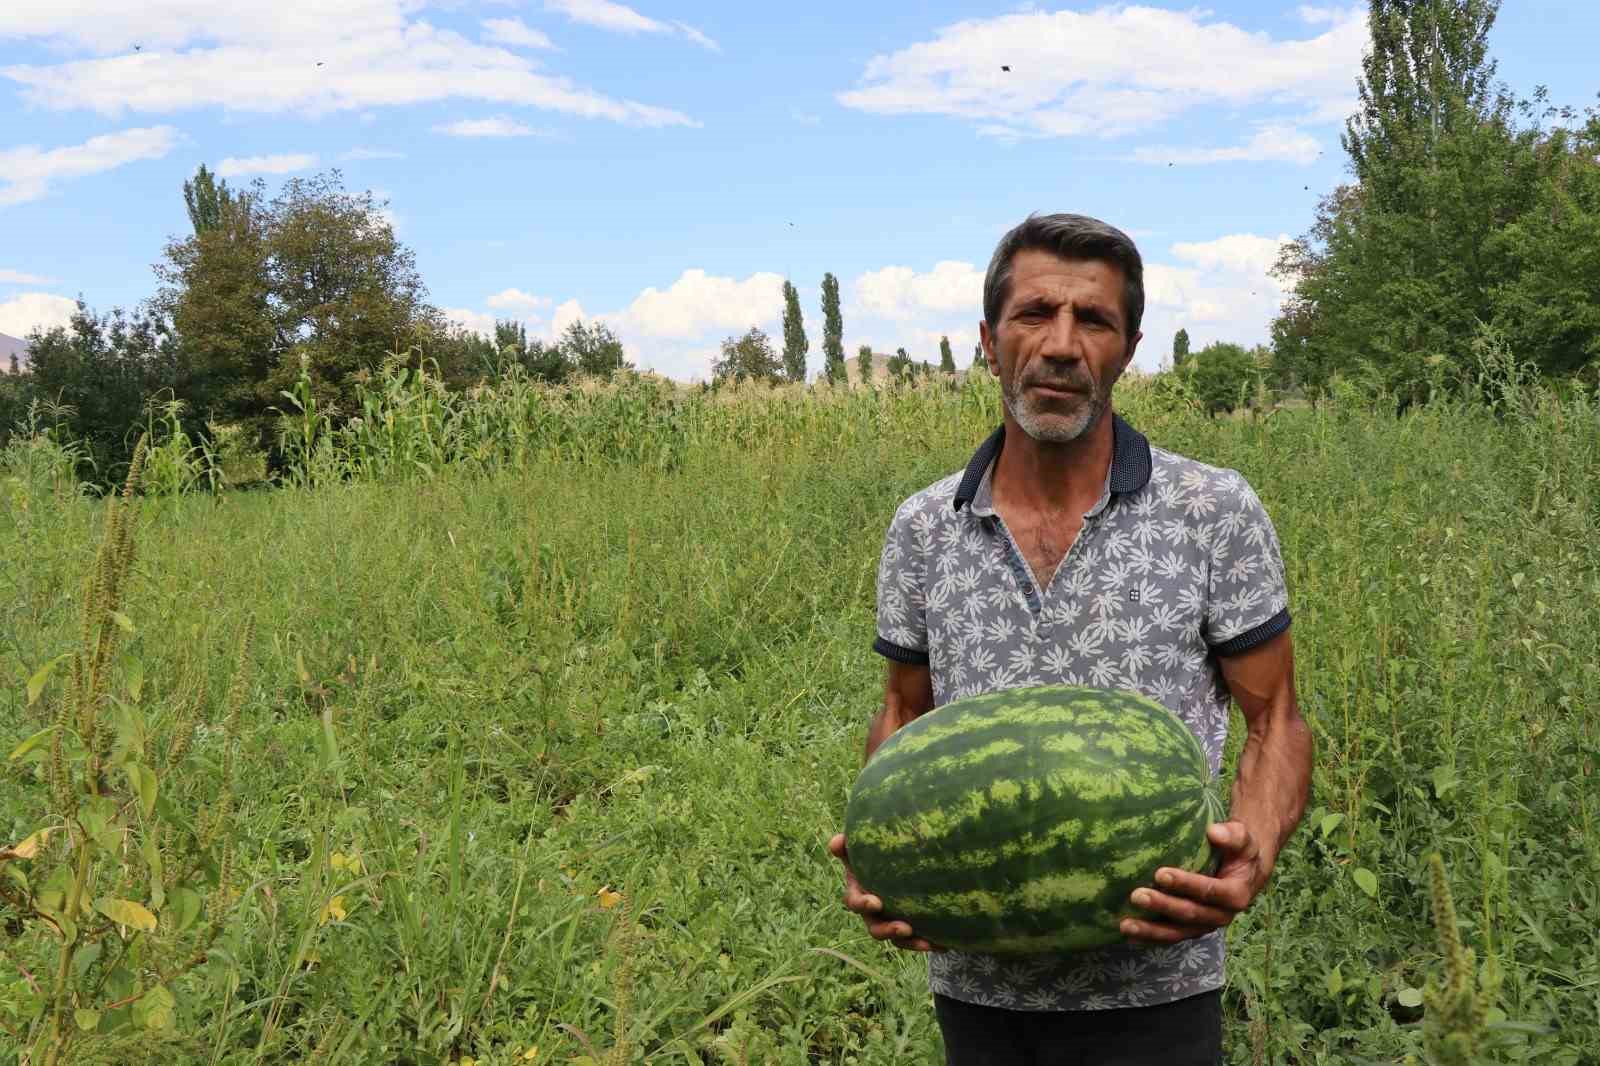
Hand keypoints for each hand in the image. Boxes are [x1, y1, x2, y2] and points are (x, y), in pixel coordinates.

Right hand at [828, 833, 943, 951]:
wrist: (900, 861)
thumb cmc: (875, 852)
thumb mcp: (861, 847)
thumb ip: (848, 844)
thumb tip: (835, 842)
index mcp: (859, 892)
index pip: (854, 902)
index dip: (862, 904)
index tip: (876, 902)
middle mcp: (872, 913)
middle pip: (875, 928)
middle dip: (888, 930)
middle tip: (904, 928)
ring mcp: (890, 922)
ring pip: (897, 939)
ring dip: (910, 942)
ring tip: (926, 943)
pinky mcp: (909, 929)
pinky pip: (917, 940)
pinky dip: (929, 943)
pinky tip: (943, 945)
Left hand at [1121, 821, 1266, 944]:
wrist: (1244, 872)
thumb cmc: (1240, 852)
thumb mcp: (1243, 840)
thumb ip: (1232, 835)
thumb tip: (1214, 832)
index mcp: (1236, 895)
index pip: (1209, 891)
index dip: (1186, 884)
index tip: (1160, 874)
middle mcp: (1221, 915)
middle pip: (1189, 914)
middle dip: (1163, 906)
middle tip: (1136, 895)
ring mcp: (1205, 925)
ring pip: (1177, 932)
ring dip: (1151, 930)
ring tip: (1126, 925)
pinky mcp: (1191, 929)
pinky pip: (1171, 937)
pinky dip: (1150, 938)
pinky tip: (1129, 936)